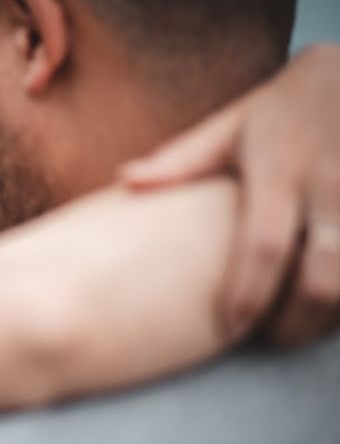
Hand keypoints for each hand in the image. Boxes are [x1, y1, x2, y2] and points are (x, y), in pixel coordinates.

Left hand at [121, 44, 339, 345]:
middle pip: (324, 275)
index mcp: (282, 170)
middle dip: (298, 321)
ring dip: (331, 315)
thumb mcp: (236, 123)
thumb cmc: (291, 105)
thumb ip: (183, 159)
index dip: (248, 293)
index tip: (229, 328)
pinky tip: (333, 304)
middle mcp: (332, 186)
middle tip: (270, 339)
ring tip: (302, 328)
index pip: (264, 245)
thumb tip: (125, 180)